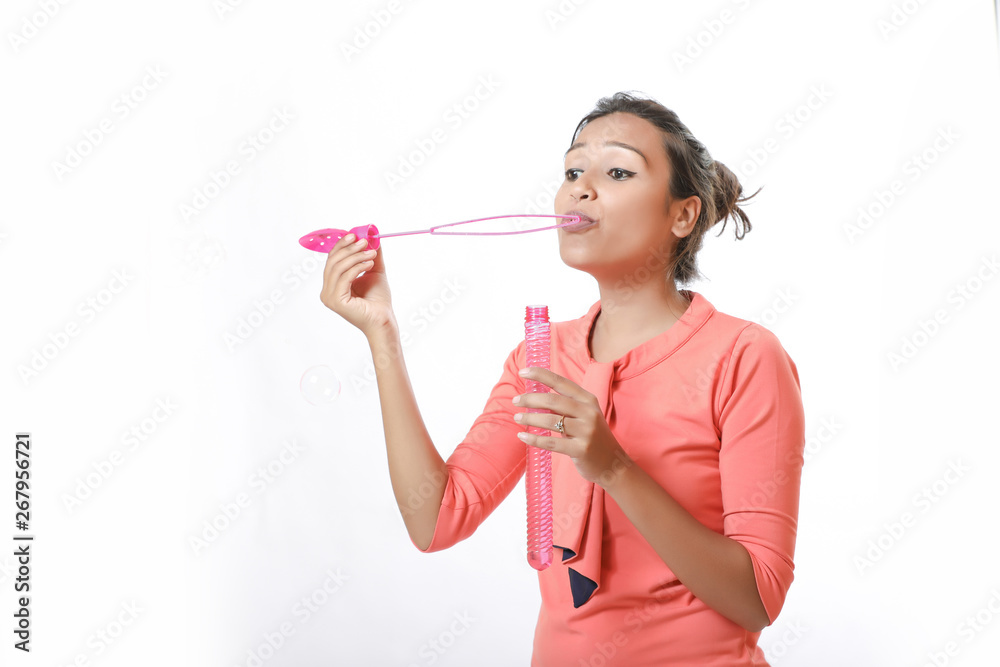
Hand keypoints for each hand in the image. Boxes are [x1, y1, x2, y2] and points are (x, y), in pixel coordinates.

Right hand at [320, 232, 394, 337]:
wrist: (383, 319)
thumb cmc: (378, 299)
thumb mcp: (373, 270)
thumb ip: (370, 253)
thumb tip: (371, 235)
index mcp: (332, 284)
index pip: (332, 259)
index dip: (342, 245)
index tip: (355, 235)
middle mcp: (327, 291)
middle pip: (333, 261)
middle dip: (349, 249)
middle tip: (365, 242)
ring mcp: (329, 297)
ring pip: (338, 267)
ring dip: (356, 257)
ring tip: (372, 254)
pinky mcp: (336, 301)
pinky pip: (344, 277)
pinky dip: (357, 267)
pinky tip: (369, 264)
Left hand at [513, 366, 633, 486]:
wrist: (613, 464)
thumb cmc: (593, 437)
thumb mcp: (584, 416)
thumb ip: (565, 406)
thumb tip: (536, 397)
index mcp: (588, 400)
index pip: (561, 382)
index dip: (540, 375)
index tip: (522, 372)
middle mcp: (589, 413)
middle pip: (553, 401)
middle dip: (530, 399)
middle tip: (515, 401)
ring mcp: (586, 431)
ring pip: (550, 421)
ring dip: (529, 419)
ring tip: (517, 418)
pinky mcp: (581, 449)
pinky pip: (551, 443)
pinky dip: (534, 439)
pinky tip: (523, 437)